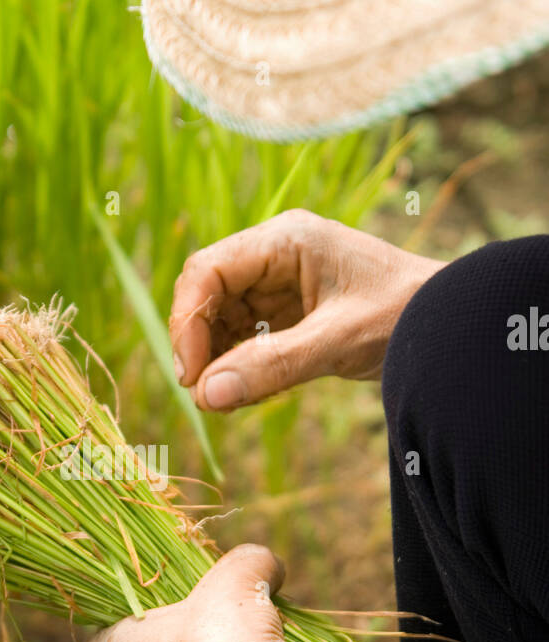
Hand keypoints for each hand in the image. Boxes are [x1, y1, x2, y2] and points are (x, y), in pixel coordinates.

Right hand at [170, 209, 443, 409]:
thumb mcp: (338, 342)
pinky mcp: (289, 311)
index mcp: (285, 240)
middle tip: (203, 395)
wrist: (453, 324)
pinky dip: (239, 366)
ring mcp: (280, 282)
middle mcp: (276, 254)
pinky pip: (245, 336)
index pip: (207, 270)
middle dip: (199, 344)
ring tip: (226, 402)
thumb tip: (205, 396)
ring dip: (216, 359)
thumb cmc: (406, 316)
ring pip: (222, 318)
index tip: (190, 375)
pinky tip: (246, 393)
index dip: (188, 321)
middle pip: (208, 293)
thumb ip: (271, 368)